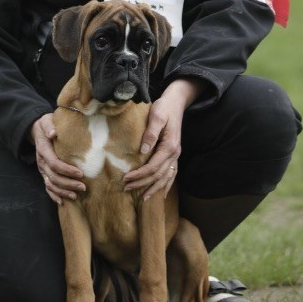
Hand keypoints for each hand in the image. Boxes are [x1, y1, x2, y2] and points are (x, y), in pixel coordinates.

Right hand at [30, 113, 85, 205]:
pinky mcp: (44, 173)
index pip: (54, 163)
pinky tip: (63, 201)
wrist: (37, 130)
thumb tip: (53, 133)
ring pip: (50, 184)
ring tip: (76, 196)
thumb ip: (49, 125)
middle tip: (83, 187)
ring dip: (63, 191)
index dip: (67, 170)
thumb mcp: (47, 121)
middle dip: (68, 184)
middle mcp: (41, 162)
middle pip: (54, 177)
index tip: (80, 173)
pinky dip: (54, 195)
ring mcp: (42, 169)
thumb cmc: (46, 125)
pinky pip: (47, 187)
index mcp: (43, 150)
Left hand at [122, 78, 201, 200]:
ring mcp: (176, 155)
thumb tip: (143, 150)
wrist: (176, 102)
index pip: (153, 166)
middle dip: (143, 183)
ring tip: (142, 198)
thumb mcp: (156, 116)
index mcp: (170, 146)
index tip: (126, 178)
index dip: (139, 174)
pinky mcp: (174, 154)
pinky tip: (161, 193)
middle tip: (126, 188)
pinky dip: (166, 185)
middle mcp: (175, 154)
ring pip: (166, 178)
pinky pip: (172, 174)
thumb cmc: (164, 108)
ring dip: (154, 188)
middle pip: (158, 175)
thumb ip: (150, 133)